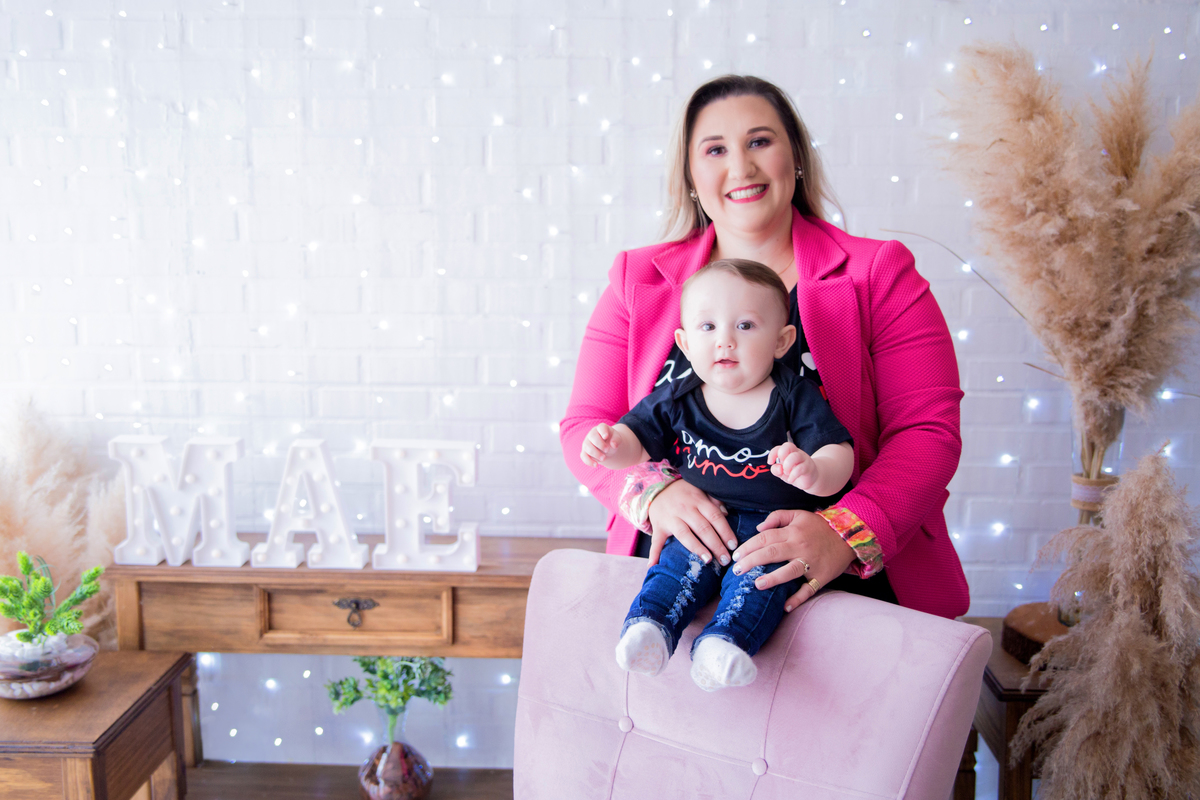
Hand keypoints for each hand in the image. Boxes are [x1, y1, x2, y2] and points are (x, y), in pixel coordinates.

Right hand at [581, 423, 620, 466]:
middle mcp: (592, 434)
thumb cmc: (612, 441)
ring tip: (604, 458)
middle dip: (600, 444)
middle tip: (607, 450)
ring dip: (595, 453)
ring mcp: (587, 443)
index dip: (603, 431)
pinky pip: (583, 456)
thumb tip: (614, 445)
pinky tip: (596, 465)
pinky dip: (589, 461)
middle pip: (592, 436)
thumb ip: (617, 440)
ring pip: (587, 447)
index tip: (606, 437)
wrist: (608, 448)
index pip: (601, 427)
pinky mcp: (585, 452)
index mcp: (601, 428)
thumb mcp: (617, 439)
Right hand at [645, 479, 734, 568]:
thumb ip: (714, 501)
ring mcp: (671, 518)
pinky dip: (654, 554)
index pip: (715, 517)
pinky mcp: (658, 526)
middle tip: (725, 560)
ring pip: (685, 535)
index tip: (733, 546)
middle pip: (703, 528)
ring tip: (708, 560)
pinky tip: (654, 565)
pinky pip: (656, 541)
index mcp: (698, 500)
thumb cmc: (684, 493)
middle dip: (716, 545)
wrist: (657, 489)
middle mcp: (685, 509)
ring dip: (697, 548)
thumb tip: (727, 513)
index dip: (725, 532)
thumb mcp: (700, 490)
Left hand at [730, 509, 855, 611]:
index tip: (735, 556)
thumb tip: (757, 528)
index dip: (748, 546)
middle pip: (772, 553)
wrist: (849, 536)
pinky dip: (798, 599)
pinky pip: (809, 589)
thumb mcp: (798, 515)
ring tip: (757, 585)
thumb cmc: (819, 526)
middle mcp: (800, 547)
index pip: (765, 538)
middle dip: (752, 561)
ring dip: (773, 579)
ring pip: (790, 571)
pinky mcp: (821, 576)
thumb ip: (777, 517)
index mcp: (792, 532)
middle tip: (736, 571)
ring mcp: (811, 563)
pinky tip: (785, 606)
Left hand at [768, 442, 817, 491]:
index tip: (770, 462)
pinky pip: (801, 468)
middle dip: (781, 455)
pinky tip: (790, 480)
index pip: (779, 447)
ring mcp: (804, 459)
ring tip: (786, 473)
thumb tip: (777, 467)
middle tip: (781, 466)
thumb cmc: (794, 473)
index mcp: (788, 452)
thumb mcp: (782, 472)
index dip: (773, 453)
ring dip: (787, 465)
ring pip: (795, 456)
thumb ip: (776, 470)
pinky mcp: (809, 467)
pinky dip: (793, 475)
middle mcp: (796, 453)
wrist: (810, 479)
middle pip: (788, 445)